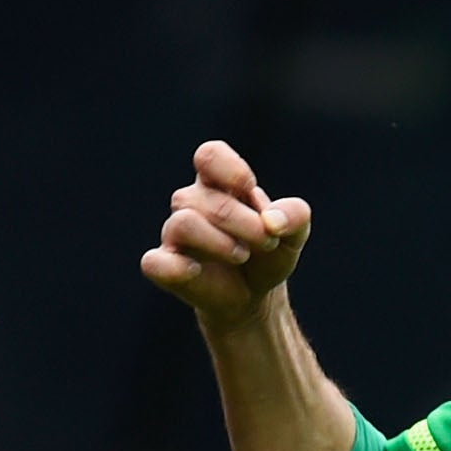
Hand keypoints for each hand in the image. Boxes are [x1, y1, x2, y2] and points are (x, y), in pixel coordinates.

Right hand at [140, 139, 312, 323]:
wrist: (256, 295)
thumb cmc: (268, 253)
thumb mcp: (294, 234)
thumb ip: (295, 216)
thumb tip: (272, 221)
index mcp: (217, 184)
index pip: (209, 156)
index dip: (230, 169)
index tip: (249, 190)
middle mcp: (191, 204)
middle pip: (206, 199)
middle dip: (244, 222)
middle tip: (267, 242)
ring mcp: (174, 234)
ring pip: (184, 223)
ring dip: (220, 242)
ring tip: (242, 255)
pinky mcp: (165, 266)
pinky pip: (155, 262)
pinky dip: (175, 267)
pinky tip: (196, 271)